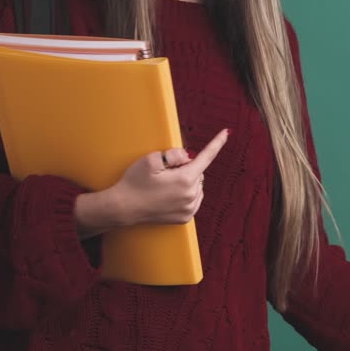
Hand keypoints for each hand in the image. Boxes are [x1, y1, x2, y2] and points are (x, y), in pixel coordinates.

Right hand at [109, 129, 228, 225]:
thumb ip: (174, 154)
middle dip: (187, 168)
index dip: (217, 143)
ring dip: (187, 182)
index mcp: (185, 179)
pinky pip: (194, 200)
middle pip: (198, 172)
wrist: (123, 208)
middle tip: (165, 173)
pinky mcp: (185, 218)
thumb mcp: (151, 159)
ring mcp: (189, 209)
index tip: (227, 132)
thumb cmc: (135, 181)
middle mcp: (191, 196)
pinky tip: (169, 195)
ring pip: (197, 186)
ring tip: (165, 186)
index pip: (206, 156)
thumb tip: (189, 157)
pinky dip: (186, 194)